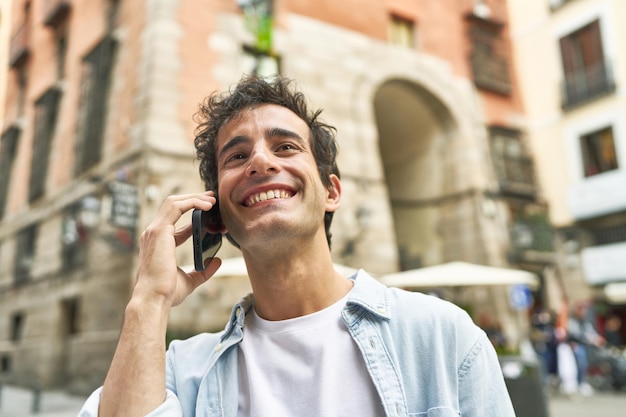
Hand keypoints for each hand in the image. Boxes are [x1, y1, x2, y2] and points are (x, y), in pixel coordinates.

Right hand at [133, 192, 221, 307]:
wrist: (155, 299)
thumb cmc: (167, 293)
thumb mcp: (190, 280)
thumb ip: (203, 270)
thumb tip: (217, 261)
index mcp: (159, 244)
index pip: (177, 224)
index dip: (194, 216)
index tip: (211, 213)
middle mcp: (154, 234)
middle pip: (174, 207)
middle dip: (193, 199)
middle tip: (212, 198)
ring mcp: (155, 231)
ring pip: (174, 202)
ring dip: (194, 198)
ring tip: (212, 200)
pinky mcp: (159, 230)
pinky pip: (176, 207)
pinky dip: (192, 202)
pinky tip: (207, 206)